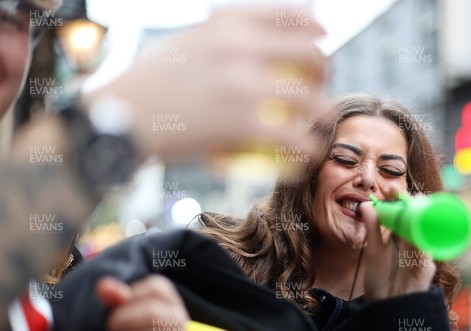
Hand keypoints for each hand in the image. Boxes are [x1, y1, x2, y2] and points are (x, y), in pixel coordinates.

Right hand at [86, 5, 327, 159]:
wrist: (121, 118)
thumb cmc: (147, 82)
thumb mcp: (185, 41)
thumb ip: (220, 35)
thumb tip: (248, 35)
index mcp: (228, 23)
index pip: (291, 13)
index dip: (316, 26)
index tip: (323, 37)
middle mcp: (241, 48)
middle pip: (311, 53)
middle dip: (325, 71)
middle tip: (317, 87)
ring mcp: (243, 86)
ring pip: (311, 98)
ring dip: (324, 112)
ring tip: (319, 123)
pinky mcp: (240, 123)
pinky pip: (292, 136)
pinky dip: (308, 147)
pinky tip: (309, 153)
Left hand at [94, 275, 188, 330]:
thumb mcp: (134, 313)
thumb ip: (117, 297)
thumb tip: (102, 285)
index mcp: (171, 302)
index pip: (157, 288)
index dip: (132, 294)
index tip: (115, 308)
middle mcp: (180, 322)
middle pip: (153, 313)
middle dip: (124, 319)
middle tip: (108, 328)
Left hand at [359, 197, 435, 300]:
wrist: (385, 305)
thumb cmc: (381, 278)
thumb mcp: (373, 251)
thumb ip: (371, 230)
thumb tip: (365, 205)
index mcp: (402, 235)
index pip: (405, 212)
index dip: (399, 199)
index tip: (387, 188)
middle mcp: (415, 241)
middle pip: (419, 217)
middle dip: (411, 202)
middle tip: (398, 192)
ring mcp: (422, 254)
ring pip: (427, 231)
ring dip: (421, 216)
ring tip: (414, 202)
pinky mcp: (426, 269)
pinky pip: (427, 254)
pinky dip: (423, 244)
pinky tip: (419, 234)